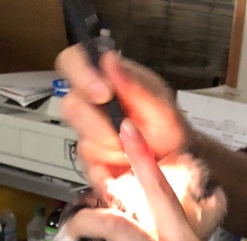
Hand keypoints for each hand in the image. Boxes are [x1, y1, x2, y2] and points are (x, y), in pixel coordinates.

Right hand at [55, 47, 190, 191]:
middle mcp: (91, 105)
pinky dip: (110, 173)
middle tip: (121, 132)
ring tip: (132, 150)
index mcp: (105, 79)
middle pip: (70, 106)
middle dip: (96, 124)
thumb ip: (136, 86)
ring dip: (110, 149)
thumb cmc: (168, 129)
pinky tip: (127, 169)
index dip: (79, 74)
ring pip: (82, 141)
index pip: (73, 61)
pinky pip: (91, 171)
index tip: (103, 93)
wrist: (176, 165)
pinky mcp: (92, 165)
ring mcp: (89, 136)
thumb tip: (110, 61)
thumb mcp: (162, 106)